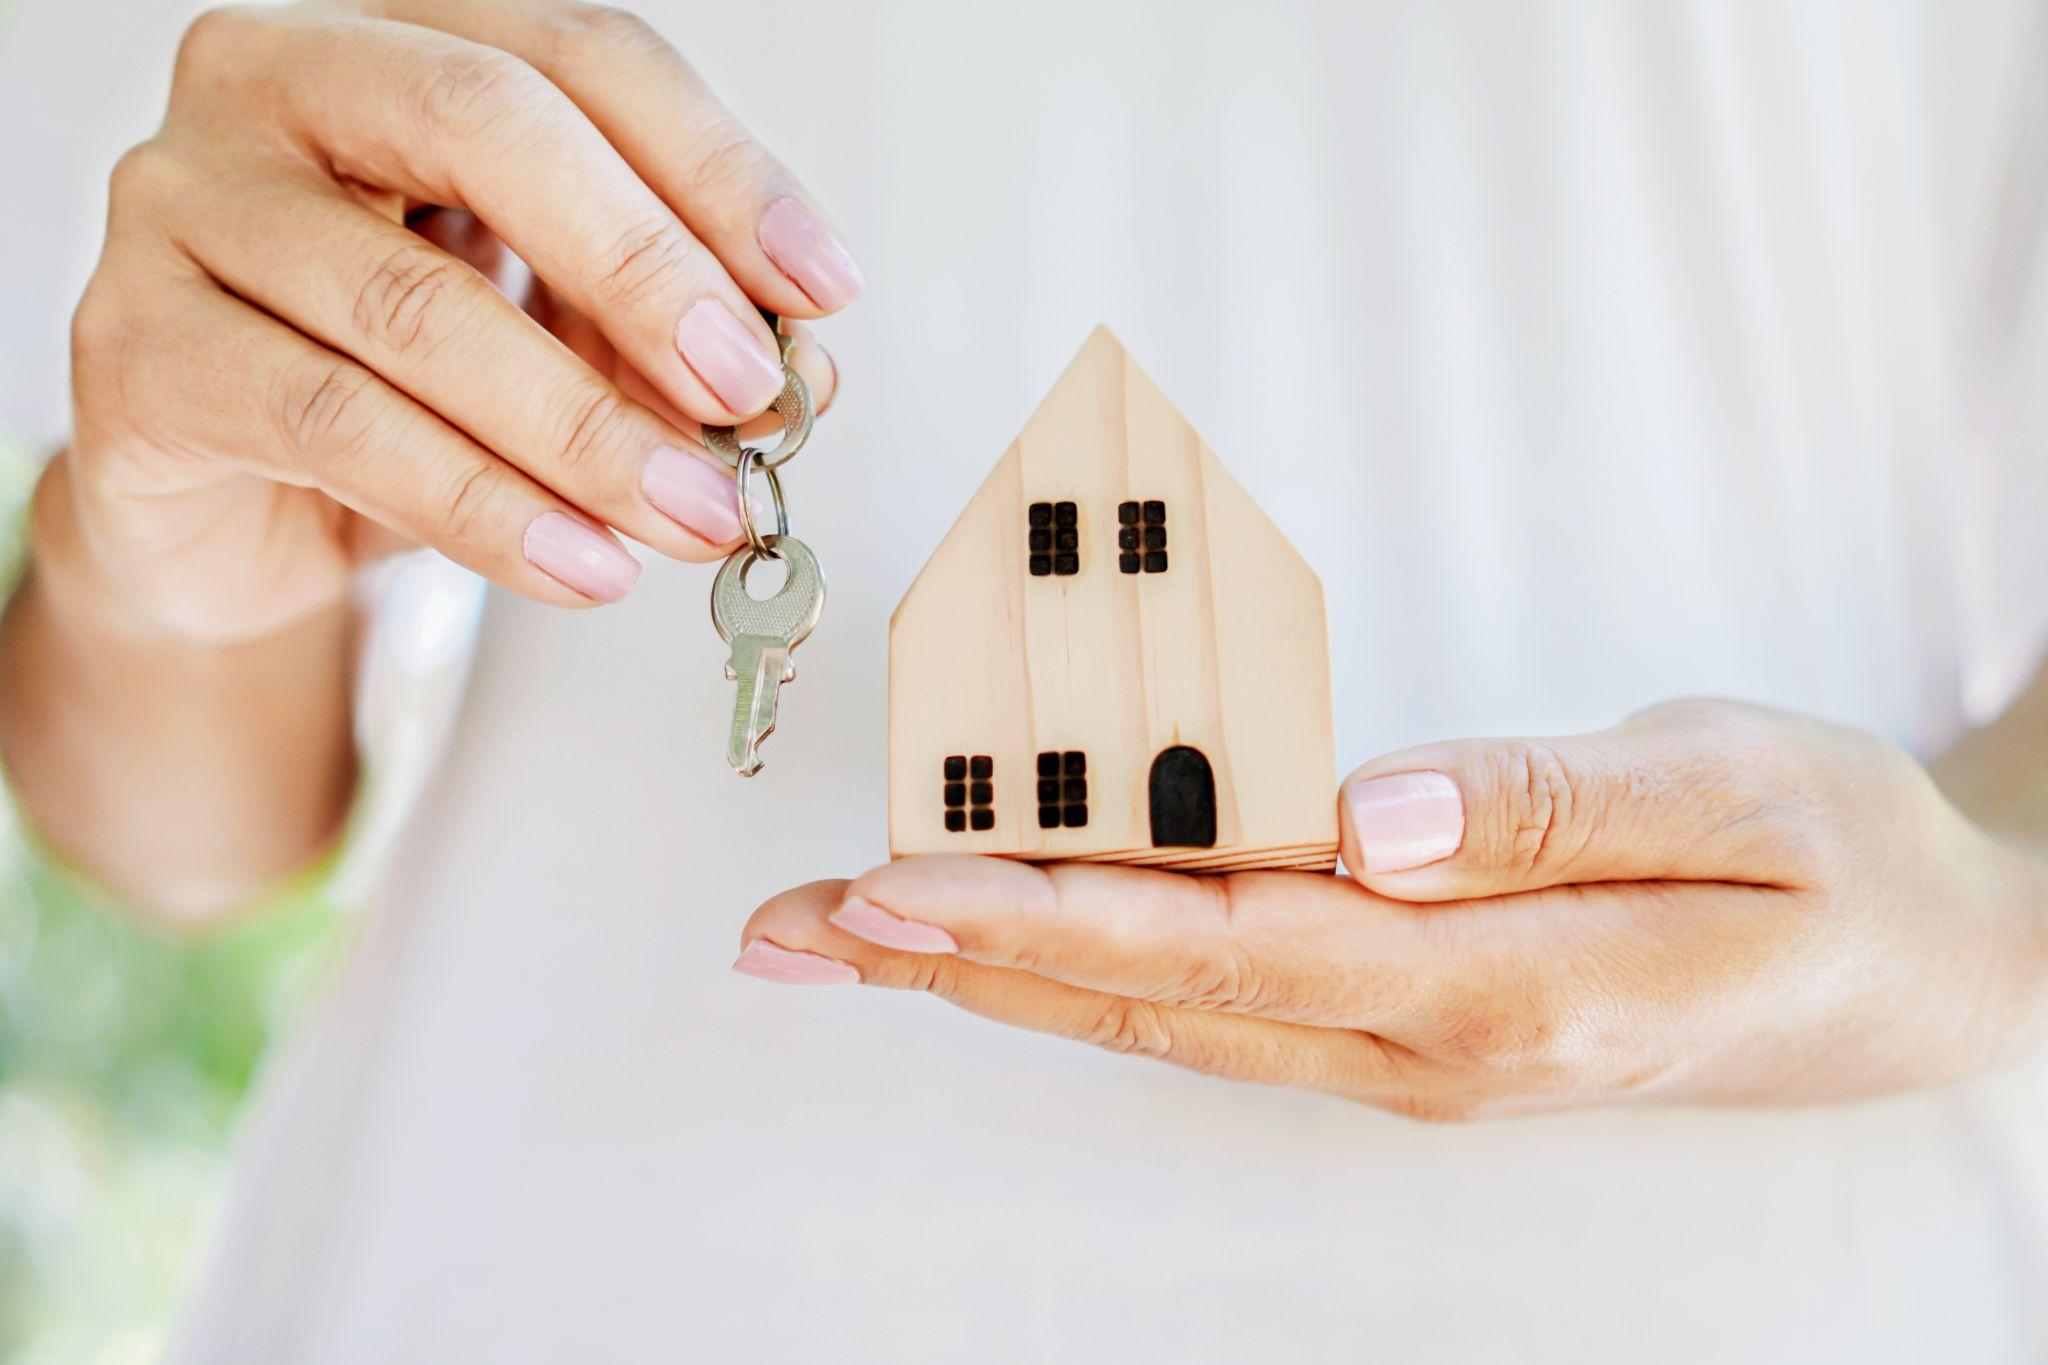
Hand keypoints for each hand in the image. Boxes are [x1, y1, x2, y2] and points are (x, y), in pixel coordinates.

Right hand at [53, 0, 853, 639]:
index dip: (717, 169)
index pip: (580, 56)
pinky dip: (484, 507)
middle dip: (649, 270)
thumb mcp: (559, 341)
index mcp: (398, 42)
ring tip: (691, 512)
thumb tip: (796, 375)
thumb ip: (666, 336)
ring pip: (416, 303)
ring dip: (585, 425)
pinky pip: (337, 426)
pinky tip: (582, 561)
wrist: (235, 515)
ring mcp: (184, 206)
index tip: (821, 287)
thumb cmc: (402, 391)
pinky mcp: (136, 351)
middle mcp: (273, 83)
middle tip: (748, 389)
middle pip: (491, 127)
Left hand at [744, 701, 2047, 1119]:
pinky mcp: (1413, 1020)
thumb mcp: (1729, 795)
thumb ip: (1535, 805)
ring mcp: (1413, 1046)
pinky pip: (1224, 996)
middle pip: (1154, 1000)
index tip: (899, 882)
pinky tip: (1025, 936)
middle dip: (966, 955)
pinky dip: (1099, 964)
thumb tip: (1352, 811)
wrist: (1928, 972)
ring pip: (1169, 1012)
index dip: (1053, 914)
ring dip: (1005, 968)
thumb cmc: (1840, 871)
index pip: (1231, 947)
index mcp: (1500, 989)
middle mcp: (1428, 1042)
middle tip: (803, 926)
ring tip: (860, 932)